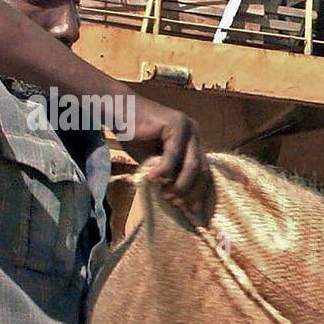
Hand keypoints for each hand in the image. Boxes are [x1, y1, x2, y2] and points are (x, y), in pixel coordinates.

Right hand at [118, 94, 211, 218]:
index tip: (194, 213)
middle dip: (192, 192)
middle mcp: (195, 134)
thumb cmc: (135, 136)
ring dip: (180, 184)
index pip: (204, 172)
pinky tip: (151, 178)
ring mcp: (188, 128)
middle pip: (202, 170)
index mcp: (194, 143)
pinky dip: (163, 170)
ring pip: (191, 164)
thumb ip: (168, 176)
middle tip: (178, 206)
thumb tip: (177, 203)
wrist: (119, 110)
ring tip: (167, 195)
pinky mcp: (175, 124)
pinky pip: (173, 154)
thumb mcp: (155, 161)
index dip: (200, 193)